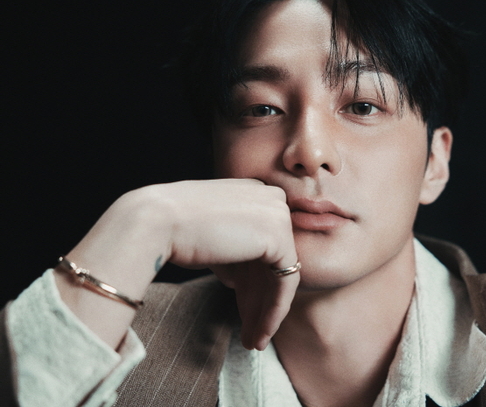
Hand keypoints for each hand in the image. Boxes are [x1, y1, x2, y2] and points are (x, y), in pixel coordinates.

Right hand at [57, 178, 298, 349]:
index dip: (251, 282)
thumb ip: (229, 252)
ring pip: (279, 273)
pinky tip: (260, 335)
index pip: (260, 243)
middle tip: (251, 334)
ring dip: (266, 312)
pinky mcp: (278, 237)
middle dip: (260, 301)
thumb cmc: (169, 229)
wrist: (153, 222)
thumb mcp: (208, 238)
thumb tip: (239, 278)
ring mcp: (277, 214)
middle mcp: (269, 197)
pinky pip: (285, 282)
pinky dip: (274, 311)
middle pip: (270, 260)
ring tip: (254, 341)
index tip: (242, 312)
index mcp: (252, 191)